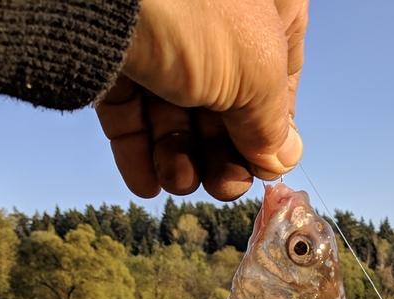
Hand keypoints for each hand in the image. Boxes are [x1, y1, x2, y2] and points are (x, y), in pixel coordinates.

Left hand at [96, 0, 306, 200]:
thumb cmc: (195, 14)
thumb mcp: (257, 75)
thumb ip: (272, 124)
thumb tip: (280, 160)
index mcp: (264, 3)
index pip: (281, 74)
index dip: (274, 126)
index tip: (263, 165)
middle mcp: (214, 14)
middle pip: (227, 101)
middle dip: (222, 154)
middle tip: (221, 186)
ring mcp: (161, 32)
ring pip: (176, 109)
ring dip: (181, 158)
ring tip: (178, 181)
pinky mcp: (112, 51)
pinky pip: (129, 107)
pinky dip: (138, 149)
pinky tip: (146, 184)